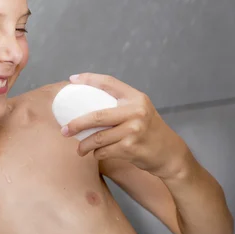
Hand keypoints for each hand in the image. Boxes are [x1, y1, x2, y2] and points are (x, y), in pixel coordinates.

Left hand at [62, 73, 187, 176]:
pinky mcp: (131, 148)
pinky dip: (97, 154)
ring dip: (85, 145)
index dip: (88, 79)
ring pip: (98, 138)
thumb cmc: (149, 131)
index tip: (72, 80)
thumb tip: (86, 104)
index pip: (108, 82)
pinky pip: (104, 151)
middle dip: (76, 124)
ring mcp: (133, 130)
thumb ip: (120, 105)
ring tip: (80, 149)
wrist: (170, 153)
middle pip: (96, 116)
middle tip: (64, 130)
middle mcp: (136, 112)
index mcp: (136, 98)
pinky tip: (97, 154)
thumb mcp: (140, 111)